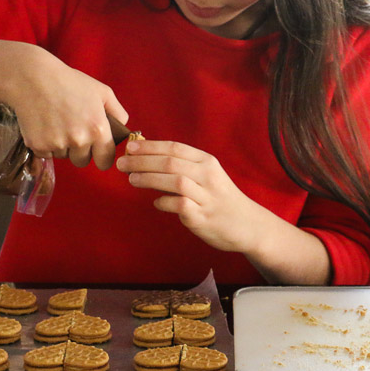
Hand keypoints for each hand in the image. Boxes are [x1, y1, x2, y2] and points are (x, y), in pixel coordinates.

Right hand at [7, 44, 127, 169]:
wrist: (33, 77)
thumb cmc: (69, 82)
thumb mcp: (101, 91)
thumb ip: (117, 112)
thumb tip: (123, 129)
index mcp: (98, 129)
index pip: (105, 161)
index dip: (101, 156)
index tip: (97, 151)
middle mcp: (79, 140)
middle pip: (82, 161)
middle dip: (79, 150)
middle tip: (72, 129)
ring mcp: (57, 144)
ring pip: (64, 156)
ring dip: (62, 145)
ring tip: (57, 122)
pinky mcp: (38, 146)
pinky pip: (46, 154)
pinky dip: (45, 143)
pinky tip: (44, 124)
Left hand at [115, 140, 261, 252]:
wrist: (248, 224)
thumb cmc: (219, 198)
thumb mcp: (205, 176)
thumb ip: (181, 168)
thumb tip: (145, 159)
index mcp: (207, 162)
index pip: (175, 148)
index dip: (150, 146)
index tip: (130, 146)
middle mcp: (208, 176)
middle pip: (170, 162)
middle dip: (142, 161)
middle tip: (121, 163)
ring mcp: (206, 197)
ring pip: (175, 181)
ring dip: (149, 179)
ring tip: (132, 179)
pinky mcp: (203, 217)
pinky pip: (180, 206)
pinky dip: (164, 202)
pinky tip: (156, 202)